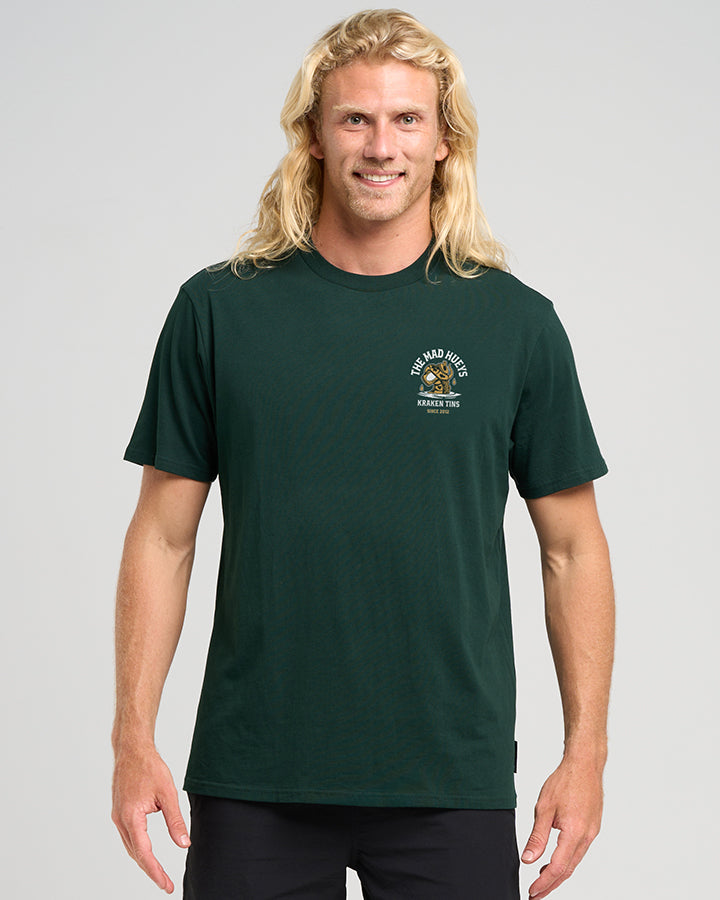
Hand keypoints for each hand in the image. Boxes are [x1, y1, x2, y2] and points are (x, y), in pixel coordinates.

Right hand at [111, 744, 189, 893]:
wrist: (132, 749)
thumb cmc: (149, 767)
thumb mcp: (168, 793)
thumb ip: (175, 820)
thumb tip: (184, 843)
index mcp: (131, 817)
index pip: (144, 853)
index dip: (156, 871)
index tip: (166, 885)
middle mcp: (121, 820)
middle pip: (135, 854)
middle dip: (151, 870)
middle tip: (166, 884)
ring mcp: (118, 816)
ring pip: (131, 847)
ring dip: (144, 861)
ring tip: (159, 873)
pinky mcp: (119, 812)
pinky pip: (128, 836)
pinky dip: (138, 848)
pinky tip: (146, 852)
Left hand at [521, 756, 602, 898]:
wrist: (585, 764)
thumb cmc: (566, 780)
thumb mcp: (544, 808)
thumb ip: (537, 837)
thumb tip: (528, 858)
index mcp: (575, 832)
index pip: (557, 867)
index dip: (544, 882)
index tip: (533, 891)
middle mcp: (587, 836)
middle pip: (568, 869)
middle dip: (551, 884)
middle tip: (536, 893)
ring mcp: (592, 833)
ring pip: (574, 862)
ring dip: (559, 873)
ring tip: (542, 879)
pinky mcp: (592, 828)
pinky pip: (579, 851)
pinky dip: (567, 860)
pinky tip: (556, 859)